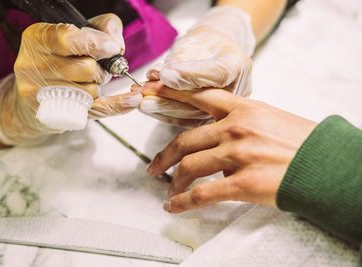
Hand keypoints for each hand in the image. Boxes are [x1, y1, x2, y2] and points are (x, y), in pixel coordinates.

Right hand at [0, 14, 141, 144]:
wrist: (37, 91)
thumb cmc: (60, 56)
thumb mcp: (77, 31)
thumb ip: (102, 27)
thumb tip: (117, 45)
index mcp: (37, 39)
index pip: (68, 40)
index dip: (95, 43)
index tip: (111, 48)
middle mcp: (33, 66)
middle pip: (86, 68)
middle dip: (101, 68)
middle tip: (97, 66)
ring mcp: (43, 94)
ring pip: (91, 90)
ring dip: (99, 85)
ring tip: (89, 80)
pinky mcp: (56, 113)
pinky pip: (95, 110)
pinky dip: (118, 105)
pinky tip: (132, 100)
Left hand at [139, 6, 254, 127]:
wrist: (214, 54)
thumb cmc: (204, 45)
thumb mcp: (194, 41)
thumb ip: (181, 58)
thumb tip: (161, 75)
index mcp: (238, 66)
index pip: (215, 73)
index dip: (189, 75)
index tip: (165, 74)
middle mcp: (235, 92)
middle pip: (202, 100)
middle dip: (168, 97)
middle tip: (144, 92)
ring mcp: (223, 110)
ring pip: (191, 114)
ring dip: (162, 107)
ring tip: (140, 100)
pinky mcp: (208, 119)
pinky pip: (185, 121)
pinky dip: (163, 114)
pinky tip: (147, 107)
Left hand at [142, 81, 316, 212]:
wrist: (328, 165)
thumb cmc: (303, 143)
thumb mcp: (271, 119)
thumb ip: (241, 121)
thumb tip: (219, 134)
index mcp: (244, 109)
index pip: (199, 96)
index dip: (171, 94)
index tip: (151, 93)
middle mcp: (236, 128)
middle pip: (185, 140)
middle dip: (164, 156)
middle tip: (154, 166)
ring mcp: (238, 155)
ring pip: (189, 166)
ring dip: (174, 182)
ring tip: (168, 191)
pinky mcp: (242, 183)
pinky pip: (202, 193)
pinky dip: (183, 202)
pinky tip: (174, 207)